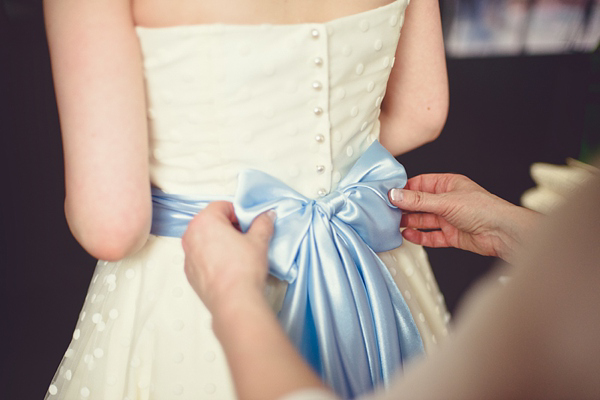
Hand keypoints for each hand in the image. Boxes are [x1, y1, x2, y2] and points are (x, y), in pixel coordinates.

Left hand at [182, 201, 274, 314]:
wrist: (233, 301)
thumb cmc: (242, 270)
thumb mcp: (259, 241)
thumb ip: (263, 223)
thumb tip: (266, 216)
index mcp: (204, 221)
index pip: (223, 206)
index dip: (239, 213)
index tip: (248, 224)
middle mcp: (191, 236)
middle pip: (211, 221)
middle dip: (229, 227)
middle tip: (245, 237)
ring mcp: (188, 255)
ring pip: (205, 240)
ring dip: (220, 242)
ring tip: (238, 254)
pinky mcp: (190, 273)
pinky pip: (201, 257)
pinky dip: (213, 258)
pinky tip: (229, 267)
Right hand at [389, 174, 539, 262]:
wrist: (503, 233)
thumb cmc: (484, 209)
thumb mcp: (445, 201)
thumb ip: (418, 200)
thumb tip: (395, 195)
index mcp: (448, 184)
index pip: (419, 184)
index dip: (404, 188)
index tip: (387, 193)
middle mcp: (447, 200)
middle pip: (419, 203)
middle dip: (404, 207)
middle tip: (386, 211)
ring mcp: (449, 218)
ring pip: (423, 220)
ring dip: (409, 222)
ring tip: (393, 224)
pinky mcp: (451, 235)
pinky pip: (430, 236)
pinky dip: (419, 236)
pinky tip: (408, 235)